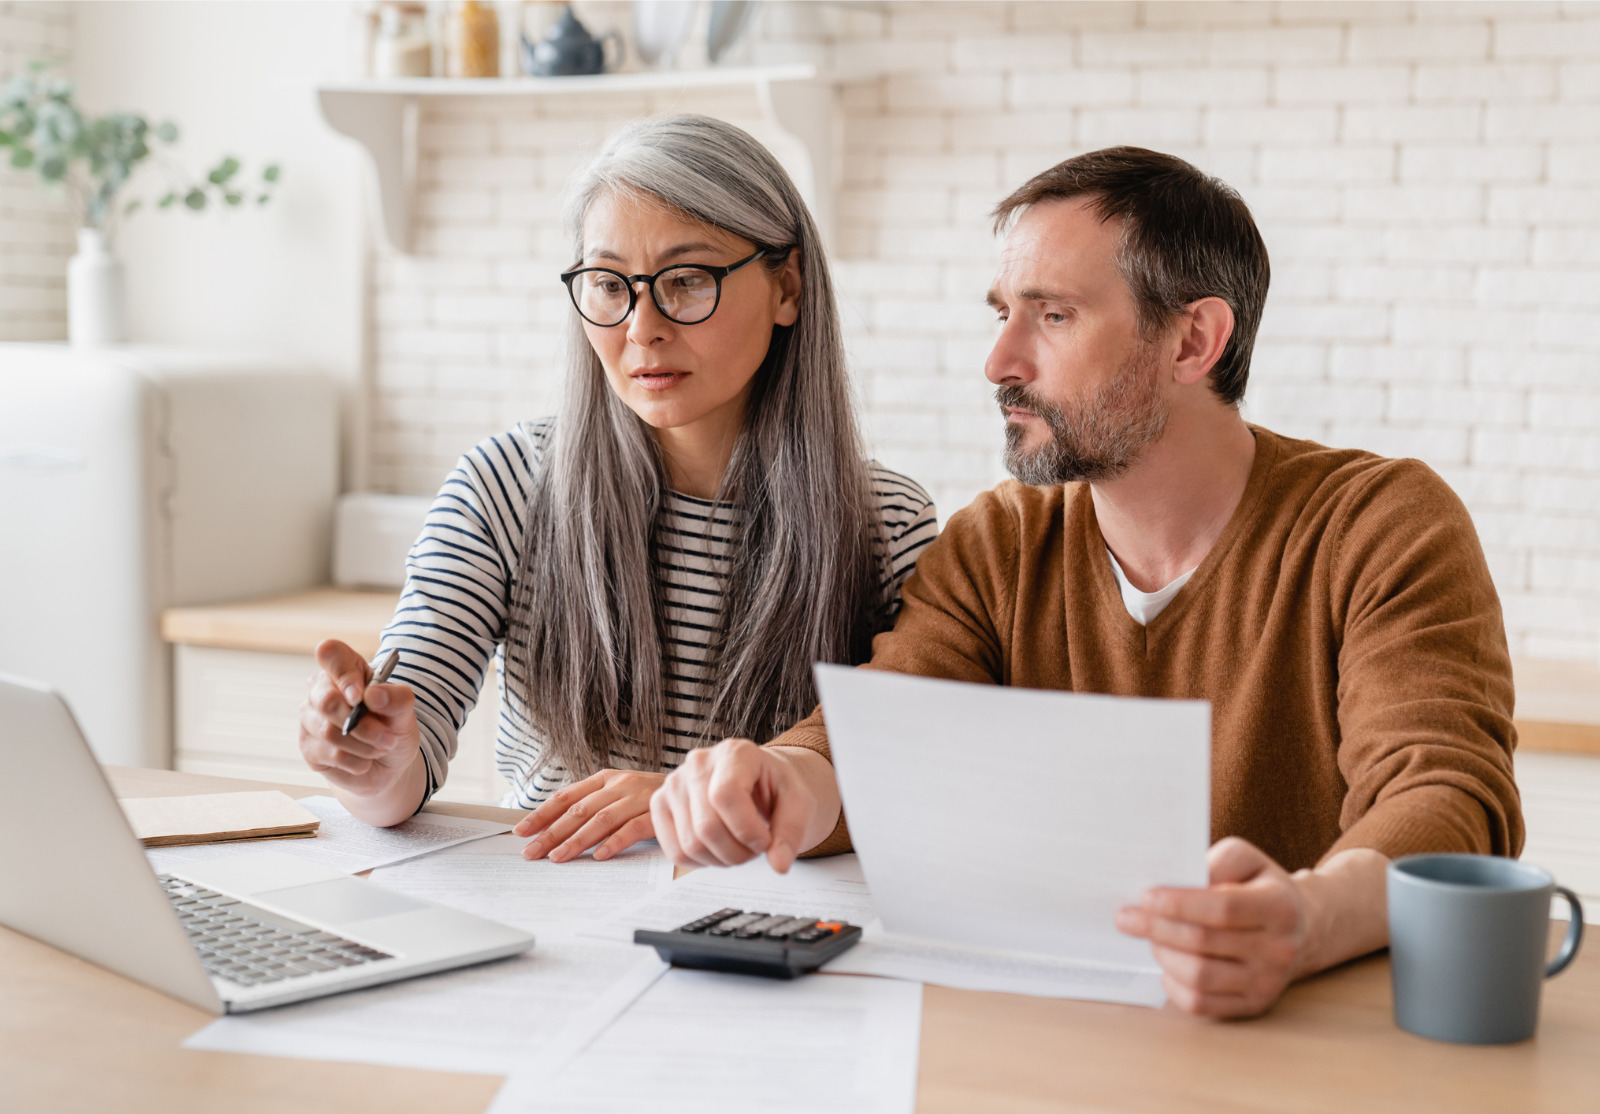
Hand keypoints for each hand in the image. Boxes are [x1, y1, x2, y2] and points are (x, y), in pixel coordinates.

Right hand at [299, 639, 420, 798]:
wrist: (389, 764)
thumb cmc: (393, 727)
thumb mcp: (405, 711)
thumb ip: (396, 698)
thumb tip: (373, 694)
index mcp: (346, 668)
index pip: (330, 653)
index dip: (344, 674)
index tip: (360, 696)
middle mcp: (321, 689)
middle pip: (326, 700)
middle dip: (363, 725)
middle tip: (387, 737)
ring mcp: (310, 718)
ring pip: (328, 731)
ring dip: (364, 745)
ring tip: (381, 747)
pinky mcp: (308, 747)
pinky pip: (330, 754)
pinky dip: (357, 761)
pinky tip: (365, 760)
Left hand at [513, 769, 664, 862]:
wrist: (692, 788)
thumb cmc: (646, 797)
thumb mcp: (616, 794)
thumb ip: (590, 806)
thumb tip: (551, 829)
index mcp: (605, 778)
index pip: (566, 796)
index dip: (542, 813)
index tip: (521, 831)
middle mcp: (619, 785)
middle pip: (579, 810)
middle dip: (552, 833)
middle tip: (532, 852)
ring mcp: (638, 798)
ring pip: (601, 820)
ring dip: (577, 840)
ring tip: (558, 857)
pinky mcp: (656, 814)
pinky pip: (632, 829)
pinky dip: (614, 842)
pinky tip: (599, 856)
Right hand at [650, 738, 819, 872]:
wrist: (758, 782)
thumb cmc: (776, 789)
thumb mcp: (798, 804)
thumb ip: (791, 832)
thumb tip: (779, 864)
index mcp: (735, 752)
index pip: (725, 795)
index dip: (746, 830)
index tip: (765, 842)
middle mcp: (698, 762)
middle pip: (706, 826)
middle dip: (738, 852)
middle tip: (755, 849)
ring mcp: (674, 782)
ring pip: (690, 844)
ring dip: (721, 859)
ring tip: (740, 847)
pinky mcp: (661, 804)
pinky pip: (675, 851)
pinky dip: (701, 861)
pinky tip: (719, 848)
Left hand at [1114, 836, 1305, 1018]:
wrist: (1301, 928)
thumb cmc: (1260, 888)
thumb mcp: (1246, 860)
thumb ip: (1216, 862)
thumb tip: (1178, 881)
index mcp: (1280, 908)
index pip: (1223, 909)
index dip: (1180, 904)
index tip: (1145, 897)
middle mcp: (1279, 949)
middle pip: (1204, 943)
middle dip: (1156, 928)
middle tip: (1126, 917)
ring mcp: (1267, 982)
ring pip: (1199, 977)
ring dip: (1163, 954)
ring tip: (1149, 937)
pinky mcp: (1253, 1005)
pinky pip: (1201, 1004)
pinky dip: (1174, 985)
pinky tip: (1167, 964)